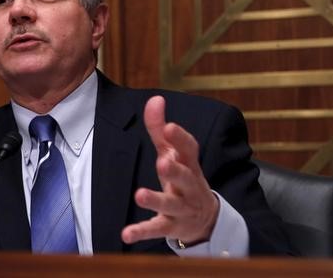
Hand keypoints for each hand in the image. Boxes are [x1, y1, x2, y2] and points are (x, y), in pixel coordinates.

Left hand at [121, 95, 218, 245]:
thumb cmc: (184, 177)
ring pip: (171, 204)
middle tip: (162, 162)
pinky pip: (156, 228)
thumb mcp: (173, 153)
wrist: (206, 219)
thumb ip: (160, 129)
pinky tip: (126, 233)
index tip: (170, 126)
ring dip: (156, 200)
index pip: (189, 149)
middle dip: (175, 170)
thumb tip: (155, 99)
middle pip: (185, 177)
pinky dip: (141, 231)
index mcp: (189, 164)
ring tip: (139, 194)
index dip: (180, 138)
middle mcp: (189, 186)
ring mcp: (181, 207)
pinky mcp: (171, 225)